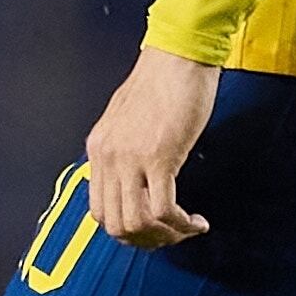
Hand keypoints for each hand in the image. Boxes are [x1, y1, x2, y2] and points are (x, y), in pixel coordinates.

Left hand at [84, 47, 219, 247]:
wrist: (179, 55)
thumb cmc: (162, 79)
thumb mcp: (130, 118)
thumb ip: (126, 148)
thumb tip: (135, 178)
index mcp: (99, 148)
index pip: (98, 210)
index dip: (126, 230)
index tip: (152, 229)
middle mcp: (108, 156)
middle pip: (115, 224)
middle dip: (147, 240)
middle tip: (172, 236)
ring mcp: (130, 158)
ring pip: (137, 223)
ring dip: (165, 236)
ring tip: (186, 229)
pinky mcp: (159, 156)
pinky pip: (163, 209)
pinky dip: (181, 225)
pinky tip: (196, 222)